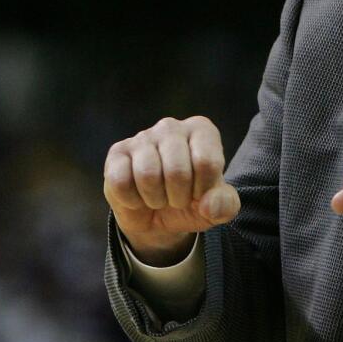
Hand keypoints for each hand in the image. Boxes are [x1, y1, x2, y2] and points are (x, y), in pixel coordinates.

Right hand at [104, 115, 239, 265]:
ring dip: (155, 199)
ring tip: (159, 196)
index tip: (199, 192)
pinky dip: (132, 200)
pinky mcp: (117, 153)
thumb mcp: (217, 207)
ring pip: (147, 175)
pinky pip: (121, 182)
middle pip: (177, 171)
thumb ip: (225, 205)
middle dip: (178, 197)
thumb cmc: (192, 201)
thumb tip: (209, 206)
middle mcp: (171, 126)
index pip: (207, 163)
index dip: (203, 189)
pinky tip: (138, 195)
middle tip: (177, 197)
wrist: (158, 215)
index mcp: (201, 130)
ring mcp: (142, 137)